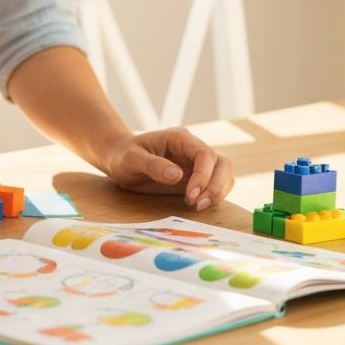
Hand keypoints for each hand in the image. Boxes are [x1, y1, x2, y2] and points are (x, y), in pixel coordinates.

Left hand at [101, 128, 234, 210]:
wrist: (120, 159)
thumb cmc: (124, 156)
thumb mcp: (131, 159)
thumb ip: (152, 165)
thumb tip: (178, 175)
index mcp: (179, 138)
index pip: (204, 154)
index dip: (203, 176)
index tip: (191, 195)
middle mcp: (193, 148)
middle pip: (223, 163)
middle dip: (216, 186)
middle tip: (198, 205)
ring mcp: (198, 162)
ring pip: (225, 174)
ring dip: (218, 192)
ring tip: (196, 206)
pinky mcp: (198, 175)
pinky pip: (217, 184)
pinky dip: (214, 195)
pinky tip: (196, 204)